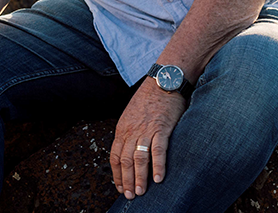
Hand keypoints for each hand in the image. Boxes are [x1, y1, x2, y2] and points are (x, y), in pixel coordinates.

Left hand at [109, 79, 185, 198]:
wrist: (162, 82)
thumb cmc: (149, 99)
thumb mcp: (132, 116)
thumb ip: (129, 133)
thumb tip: (128, 150)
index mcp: (122, 129)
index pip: (115, 156)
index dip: (116, 174)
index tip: (120, 187)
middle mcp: (131, 131)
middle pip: (125, 160)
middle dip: (126, 180)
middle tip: (130, 195)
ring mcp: (146, 130)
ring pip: (139, 159)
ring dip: (139, 178)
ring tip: (141, 192)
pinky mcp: (161, 128)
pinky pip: (158, 150)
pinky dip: (158, 166)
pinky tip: (158, 179)